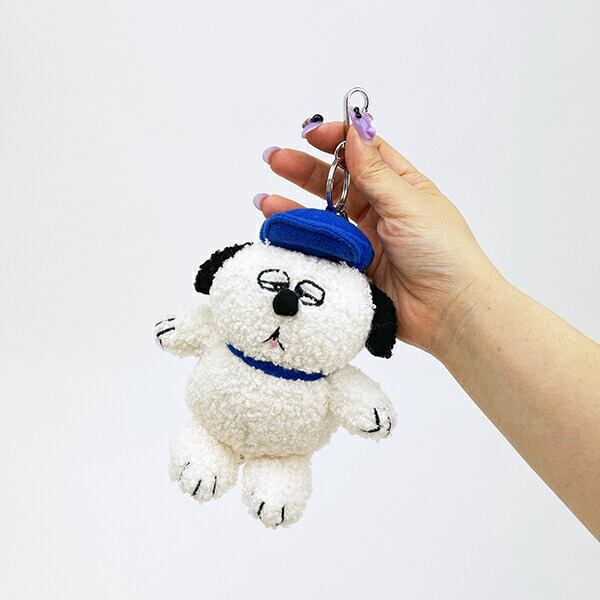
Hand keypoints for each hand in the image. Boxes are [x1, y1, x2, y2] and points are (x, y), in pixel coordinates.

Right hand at [258, 123, 500, 353]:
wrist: (448, 311)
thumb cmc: (442, 252)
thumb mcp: (408, 204)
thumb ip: (375, 172)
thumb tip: (356, 131)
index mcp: (400, 187)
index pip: (364, 153)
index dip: (336, 140)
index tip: (310, 133)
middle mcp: (380, 210)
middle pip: (335, 183)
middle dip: (304, 170)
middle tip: (274, 159)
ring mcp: (364, 240)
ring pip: (323, 217)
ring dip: (293, 207)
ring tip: (263, 201)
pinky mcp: (353, 267)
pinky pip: (322, 249)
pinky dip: (300, 240)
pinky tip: (279, 232)